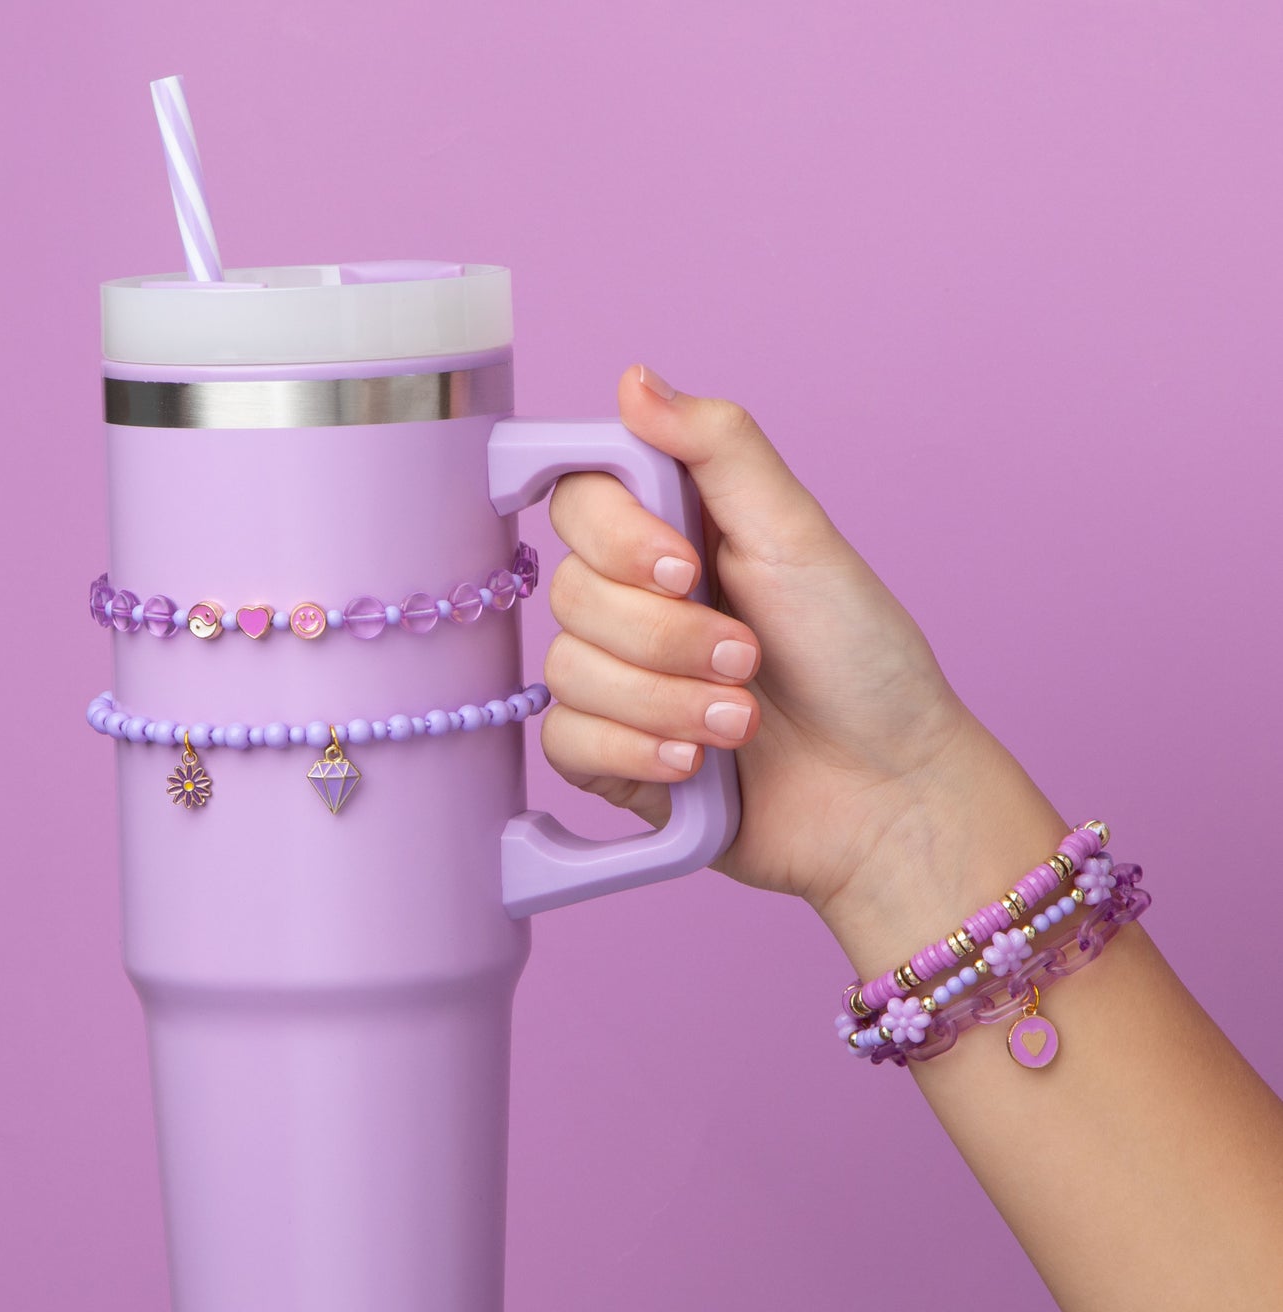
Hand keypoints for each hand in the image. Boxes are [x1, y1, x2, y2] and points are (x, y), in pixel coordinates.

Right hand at [543, 365, 1064, 971]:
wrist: (885, 794)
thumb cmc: (860, 661)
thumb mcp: (797, 536)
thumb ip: (719, 448)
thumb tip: (635, 379)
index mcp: (674, 537)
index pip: (577, 501)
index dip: (616, 539)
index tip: (685, 568)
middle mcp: (637, 604)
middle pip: (568, 594)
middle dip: (666, 638)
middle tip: (748, 658)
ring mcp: (619, 684)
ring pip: (566, 673)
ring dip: (665, 703)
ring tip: (741, 722)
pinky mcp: (611, 758)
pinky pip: (565, 742)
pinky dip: (635, 754)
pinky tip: (695, 767)